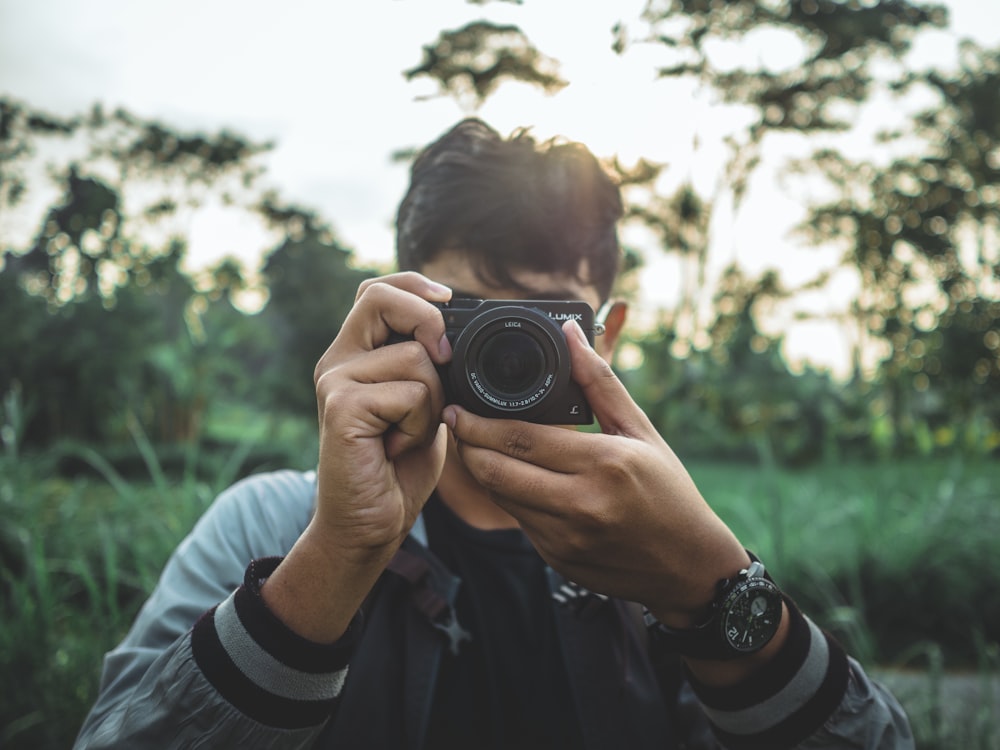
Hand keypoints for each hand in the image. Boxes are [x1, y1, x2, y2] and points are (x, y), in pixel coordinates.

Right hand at [311, 272, 453, 561]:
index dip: (413, 284)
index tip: (449, 297)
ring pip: (416, 356)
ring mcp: (335, 381)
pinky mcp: (342, 407)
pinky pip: (411, 392)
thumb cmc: (398, 468)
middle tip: (444, 361)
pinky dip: (420, 425)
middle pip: (381, 297)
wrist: (369, 524)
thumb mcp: (422, 405)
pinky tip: (396, 448)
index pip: (375, 290)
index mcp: (355, 355)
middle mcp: (337, 361)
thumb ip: (429, 368)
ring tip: (408, 433)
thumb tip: (458, 332)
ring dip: (433, 402)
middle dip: (428, 321)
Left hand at [444, 319, 749, 626]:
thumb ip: (599, 381)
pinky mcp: (557, 559)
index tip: (458, 408)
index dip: (479, 423)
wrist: (689, 567)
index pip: (521, 439)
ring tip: (475, 445)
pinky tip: (510, 476)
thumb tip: (570, 334)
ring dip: (482, 470)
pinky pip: (518, 520)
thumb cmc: (669, 492)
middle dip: (467, 445)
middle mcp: (582, 504)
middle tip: (455, 423)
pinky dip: (507, 496)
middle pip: (497, 470)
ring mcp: (566, 538)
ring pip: (500, 497)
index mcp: (604, 464)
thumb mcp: (641, 431)